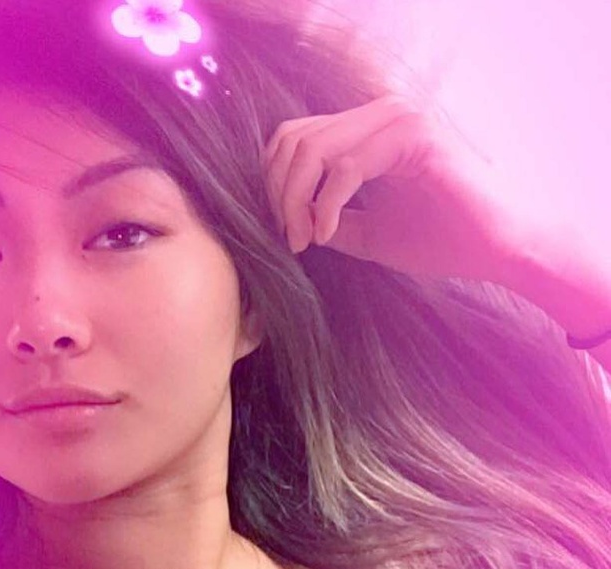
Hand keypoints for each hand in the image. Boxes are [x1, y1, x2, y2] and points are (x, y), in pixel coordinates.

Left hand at [262, 93, 534, 283]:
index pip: (295, 138)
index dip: (276, 185)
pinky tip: (327, 234)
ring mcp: (398, 118)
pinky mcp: (414, 135)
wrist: (499, 248)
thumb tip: (289, 217)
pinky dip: (326, 205)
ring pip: (313, 149)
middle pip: (295, 140)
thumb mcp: (368, 232)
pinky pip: (346, 166)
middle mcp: (380, 113)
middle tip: (291, 239)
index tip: (288, 233)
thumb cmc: (442, 239)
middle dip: (279, 195)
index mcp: (367, 129)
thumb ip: (328, 217)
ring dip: (296, 200)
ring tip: (304, 240)